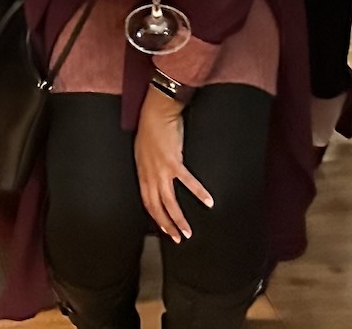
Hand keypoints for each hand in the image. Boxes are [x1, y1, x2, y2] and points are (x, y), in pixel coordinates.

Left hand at [134, 88, 212, 240]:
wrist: (155, 112)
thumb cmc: (150, 130)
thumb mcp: (144, 153)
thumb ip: (150, 168)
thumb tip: (156, 179)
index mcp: (143, 174)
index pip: (148, 203)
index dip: (156, 219)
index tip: (165, 230)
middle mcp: (150, 175)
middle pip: (157, 208)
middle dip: (167, 226)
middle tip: (179, 238)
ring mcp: (161, 170)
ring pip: (169, 202)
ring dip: (179, 219)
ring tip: (189, 232)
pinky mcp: (173, 162)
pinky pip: (187, 182)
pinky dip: (199, 193)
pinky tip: (209, 202)